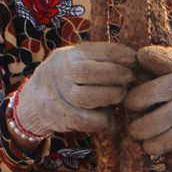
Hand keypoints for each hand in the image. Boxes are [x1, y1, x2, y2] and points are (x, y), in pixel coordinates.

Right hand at [15, 42, 136, 134]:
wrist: (35, 100)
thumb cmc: (70, 78)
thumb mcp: (78, 61)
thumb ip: (99, 61)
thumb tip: (135, 63)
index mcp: (67, 56)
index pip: (92, 51)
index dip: (116, 54)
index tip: (133, 59)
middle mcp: (59, 74)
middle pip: (86, 72)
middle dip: (114, 74)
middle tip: (129, 78)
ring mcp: (57, 97)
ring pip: (84, 97)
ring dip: (109, 96)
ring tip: (120, 94)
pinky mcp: (59, 118)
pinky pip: (83, 121)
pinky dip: (101, 120)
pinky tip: (110, 117)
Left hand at [125, 46, 171, 155]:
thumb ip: (158, 58)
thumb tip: (136, 59)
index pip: (152, 61)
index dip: (137, 65)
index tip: (131, 82)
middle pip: (141, 99)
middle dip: (130, 106)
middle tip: (129, 108)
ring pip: (150, 127)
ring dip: (137, 130)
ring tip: (137, 129)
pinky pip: (162, 144)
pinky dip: (152, 145)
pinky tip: (151, 140)